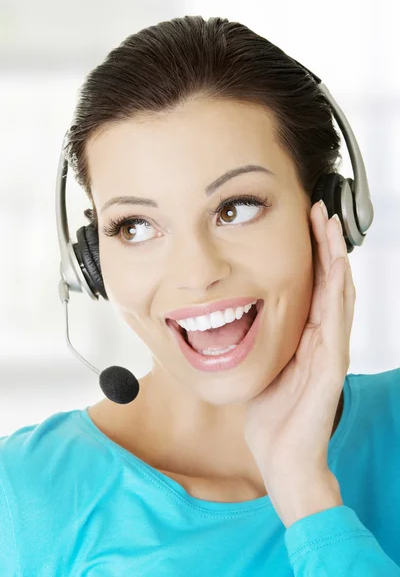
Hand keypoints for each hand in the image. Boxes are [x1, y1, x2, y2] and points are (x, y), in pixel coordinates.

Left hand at [243, 200, 355, 522]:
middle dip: (326, 244)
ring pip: (338, 294)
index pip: (313, 285)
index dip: (312, 253)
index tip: (304, 222)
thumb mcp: (262, 367)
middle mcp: (322, 339)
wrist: (282, 457)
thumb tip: (242, 320)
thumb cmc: (272, 416)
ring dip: (336, 257)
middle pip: (330, 281)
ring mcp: (329, 351)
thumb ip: (262, 341)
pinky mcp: (330, 367)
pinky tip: (338, 267)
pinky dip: (339, 292)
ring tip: (331, 225)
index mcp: (305, 338)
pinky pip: (337, 322)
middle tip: (320, 209)